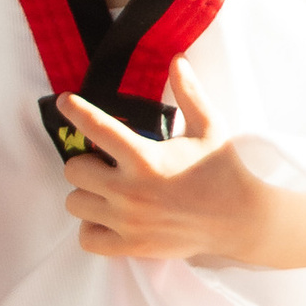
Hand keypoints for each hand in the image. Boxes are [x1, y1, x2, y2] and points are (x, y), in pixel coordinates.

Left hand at [58, 60, 305, 272]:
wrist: (240, 220)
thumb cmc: (223, 170)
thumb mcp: (209, 127)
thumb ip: (189, 94)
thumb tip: (177, 59)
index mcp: (146, 157)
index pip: (98, 128)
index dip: (76, 111)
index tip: (64, 101)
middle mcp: (130, 190)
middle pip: (73, 170)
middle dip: (86, 163)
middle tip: (105, 163)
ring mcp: (127, 222)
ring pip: (75, 203)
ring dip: (86, 194)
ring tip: (109, 190)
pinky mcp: (130, 246)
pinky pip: (86, 238)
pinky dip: (92, 228)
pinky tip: (108, 217)